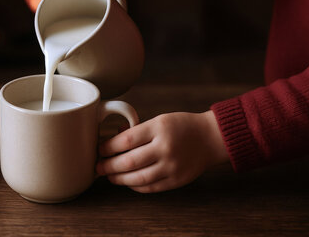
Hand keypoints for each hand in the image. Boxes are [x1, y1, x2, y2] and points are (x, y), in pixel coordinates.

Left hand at [96, 110, 228, 192]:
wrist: (210, 138)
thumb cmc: (182, 126)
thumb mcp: (159, 120)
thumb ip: (138, 131)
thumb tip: (114, 140)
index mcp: (158, 128)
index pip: (126, 140)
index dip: (108, 147)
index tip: (100, 149)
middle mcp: (165, 148)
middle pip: (129, 162)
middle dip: (108, 166)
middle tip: (98, 167)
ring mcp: (171, 166)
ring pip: (137, 178)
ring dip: (119, 179)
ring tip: (110, 176)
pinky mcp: (176, 180)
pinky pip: (150, 187)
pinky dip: (135, 186)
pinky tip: (127, 182)